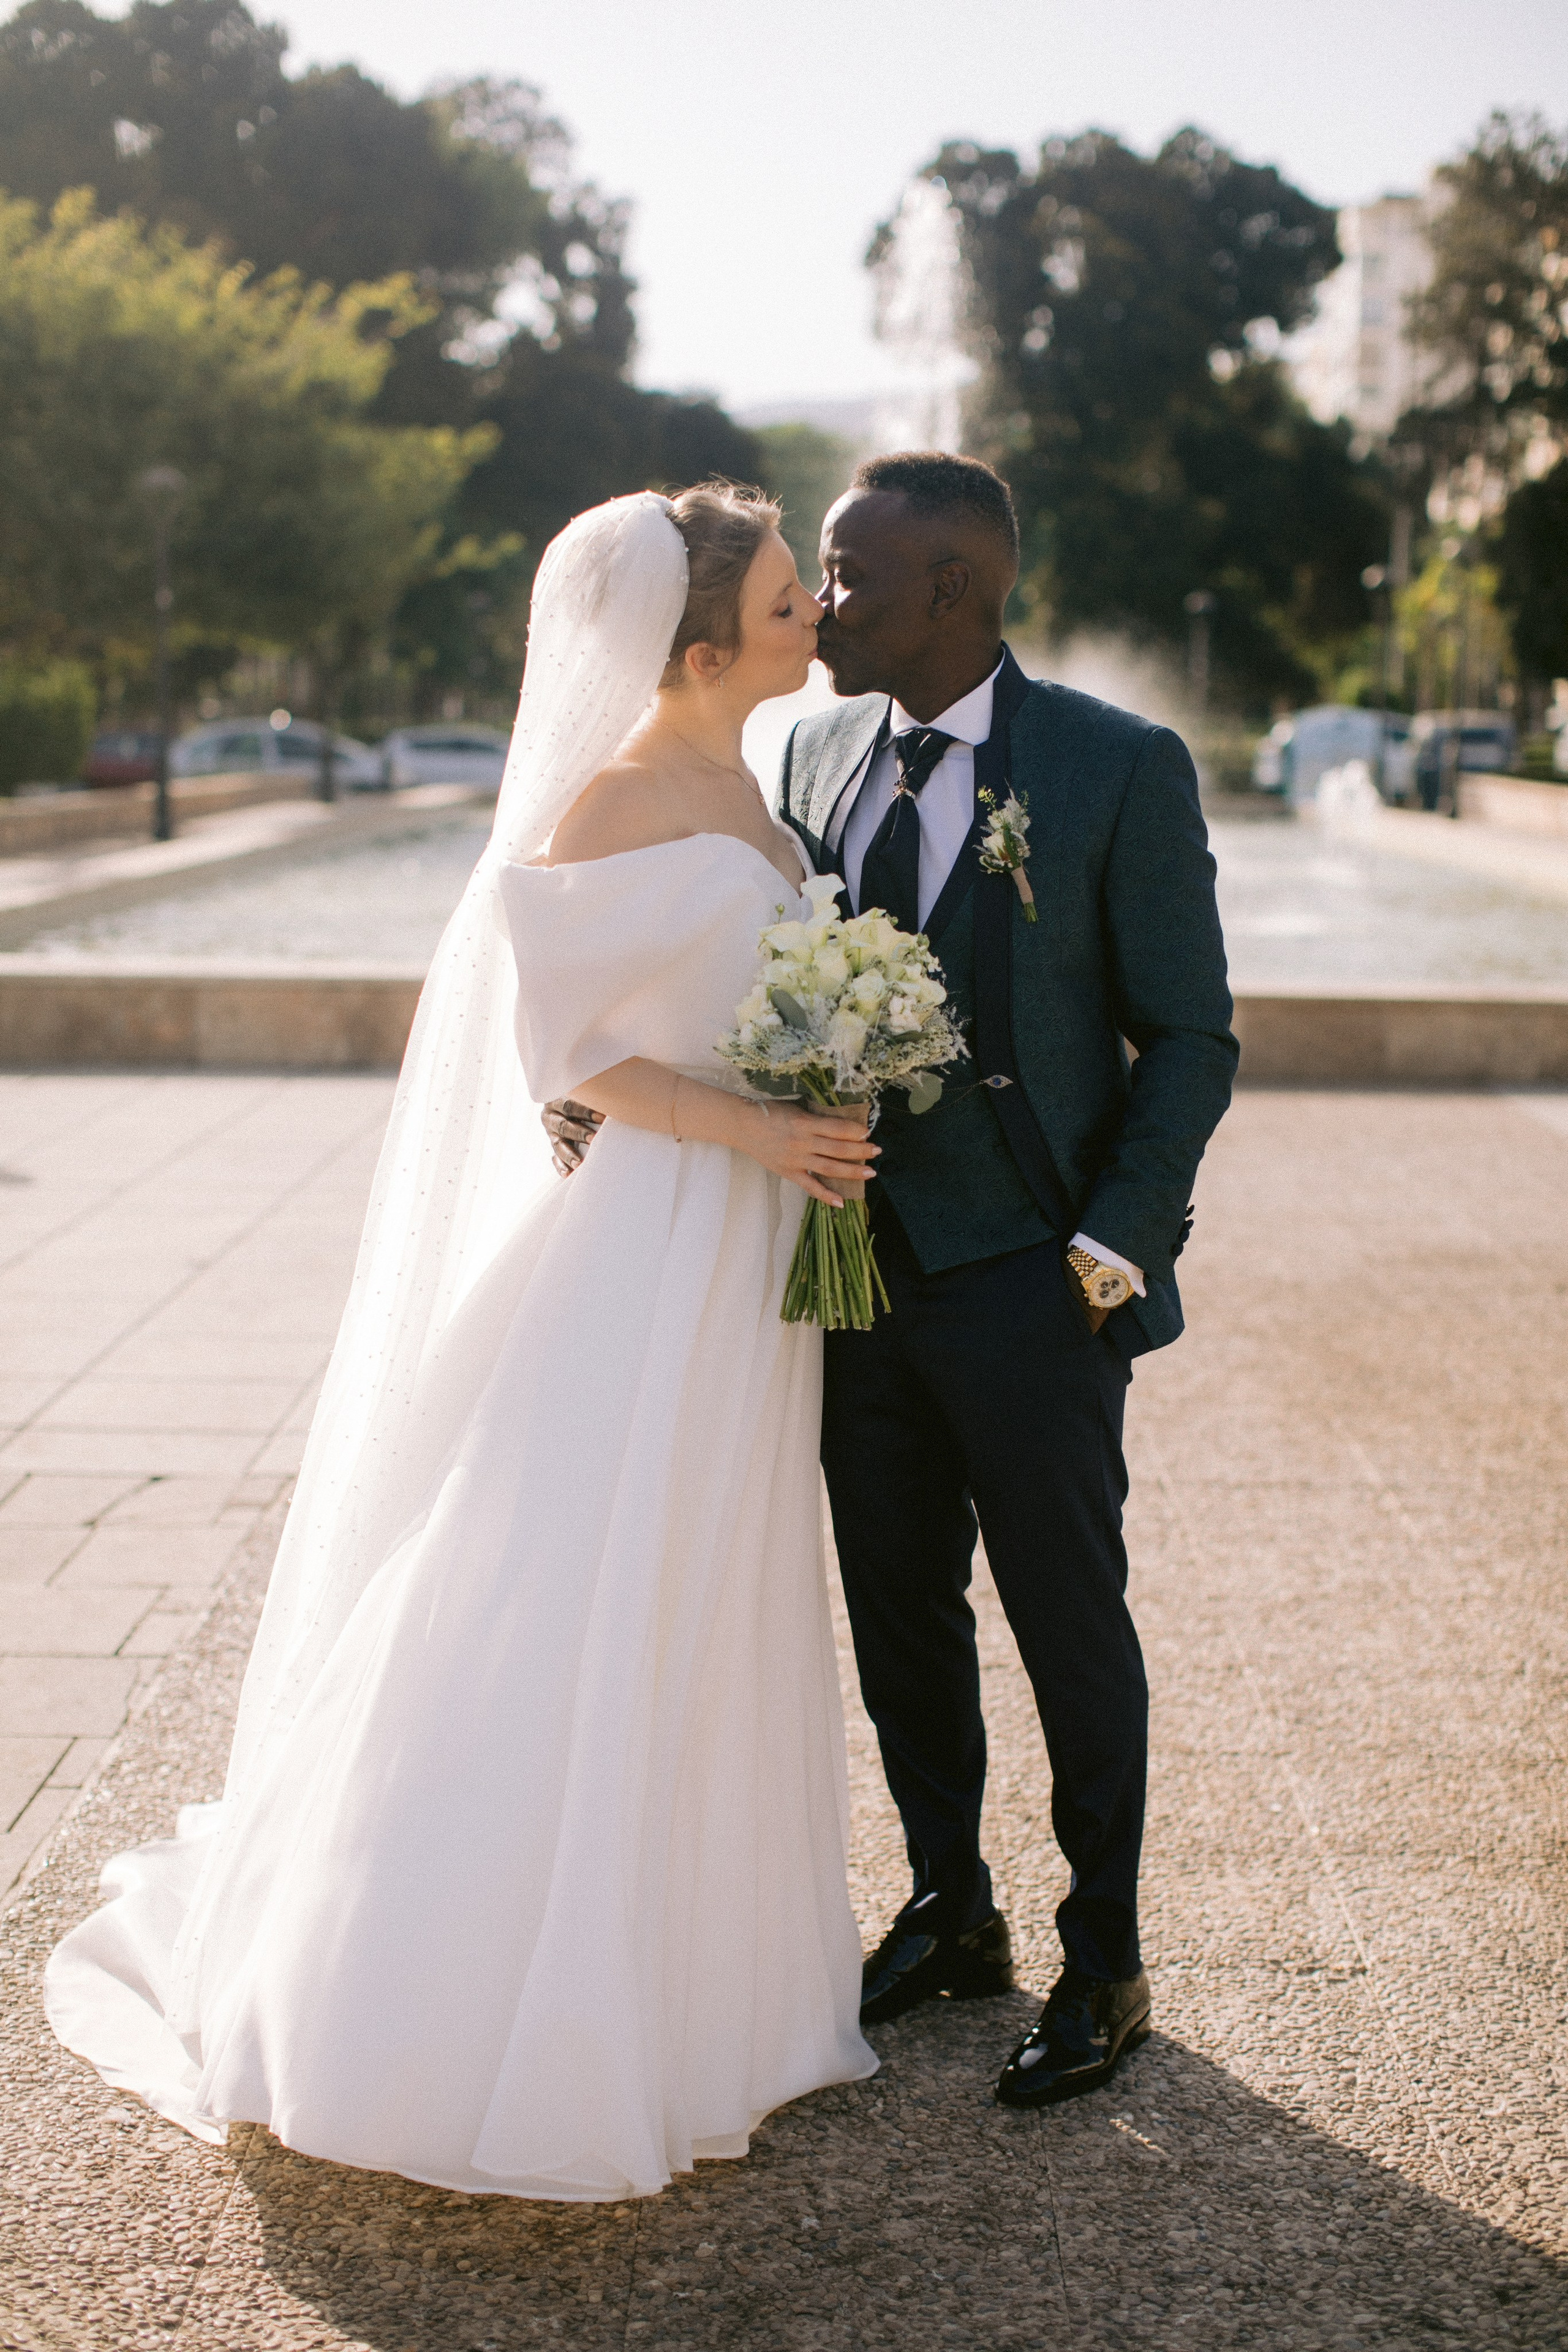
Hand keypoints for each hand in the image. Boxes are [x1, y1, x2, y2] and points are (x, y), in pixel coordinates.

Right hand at [542, 1098, 603, 1176]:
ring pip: (558, 1144)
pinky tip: (568, 1174)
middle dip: (579, 1133)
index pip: (569, 1105)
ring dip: (569, 1154)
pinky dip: (561, 1166)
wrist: (564, 1103)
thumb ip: (595, 1094)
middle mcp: (550, 1116)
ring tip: (579, 1164)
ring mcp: (550, 1132)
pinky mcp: (553, 1145)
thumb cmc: (585, 1095)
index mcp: (557, 1100)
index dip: (585, 1111)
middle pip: (563, 1125)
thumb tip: (619, 1097)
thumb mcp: (584, 1092)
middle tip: (594, 1139)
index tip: (602, 1118)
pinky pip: (554, 1158)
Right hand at [742, 1100, 878, 1208]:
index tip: (867, 1133)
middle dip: (861, 1150)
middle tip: (877, 1151)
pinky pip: (811, 1187)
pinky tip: (841, 1202)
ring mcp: (797, 1160)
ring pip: (830, 1168)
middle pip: (839, 1149)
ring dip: (852, 1171)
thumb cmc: (770, 1112)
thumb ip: (816, 1117)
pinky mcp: (789, 1173)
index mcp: (805, 1122)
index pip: (837, 1128)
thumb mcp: (795, 1108)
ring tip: (870, 1172)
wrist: (742, 1125)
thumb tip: (841, 1124)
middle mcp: (803, 1142)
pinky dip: (826, 1195)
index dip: (855, 1131)